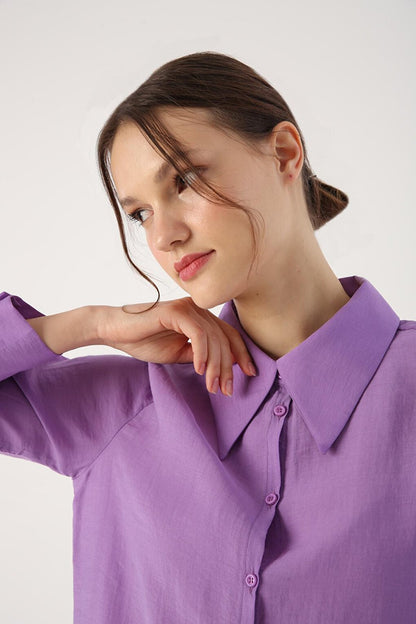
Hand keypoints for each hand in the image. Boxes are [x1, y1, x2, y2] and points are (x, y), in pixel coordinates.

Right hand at [98, 297, 255, 395]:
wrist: (114, 331)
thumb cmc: (143, 341)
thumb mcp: (178, 353)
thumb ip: (200, 355)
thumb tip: (224, 366)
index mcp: (200, 317)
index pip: (229, 334)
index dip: (242, 354)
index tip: (250, 374)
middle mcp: (198, 309)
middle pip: (224, 338)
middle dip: (228, 367)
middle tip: (226, 390)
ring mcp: (188, 307)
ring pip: (214, 338)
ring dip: (216, 365)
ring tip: (212, 386)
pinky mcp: (177, 310)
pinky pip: (198, 334)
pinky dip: (202, 354)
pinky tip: (199, 370)